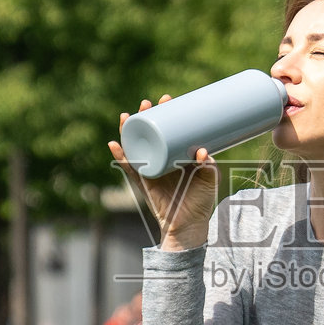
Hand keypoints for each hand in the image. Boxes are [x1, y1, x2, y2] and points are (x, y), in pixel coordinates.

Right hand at [109, 97, 217, 246]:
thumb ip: (208, 165)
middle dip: (145, 116)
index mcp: (176, 154)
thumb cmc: (201, 201)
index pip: (169, 129)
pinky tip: (114, 144)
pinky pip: (129, 167)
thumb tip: (202, 151)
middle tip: (148, 103)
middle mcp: (161, 158)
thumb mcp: (209, 179)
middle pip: (149, 133)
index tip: (168, 98)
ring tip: (126, 116)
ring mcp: (150, 168)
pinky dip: (120, 156)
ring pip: (136, 145)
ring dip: (128, 130)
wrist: (189, 225)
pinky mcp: (143, 181)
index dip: (166, 114)